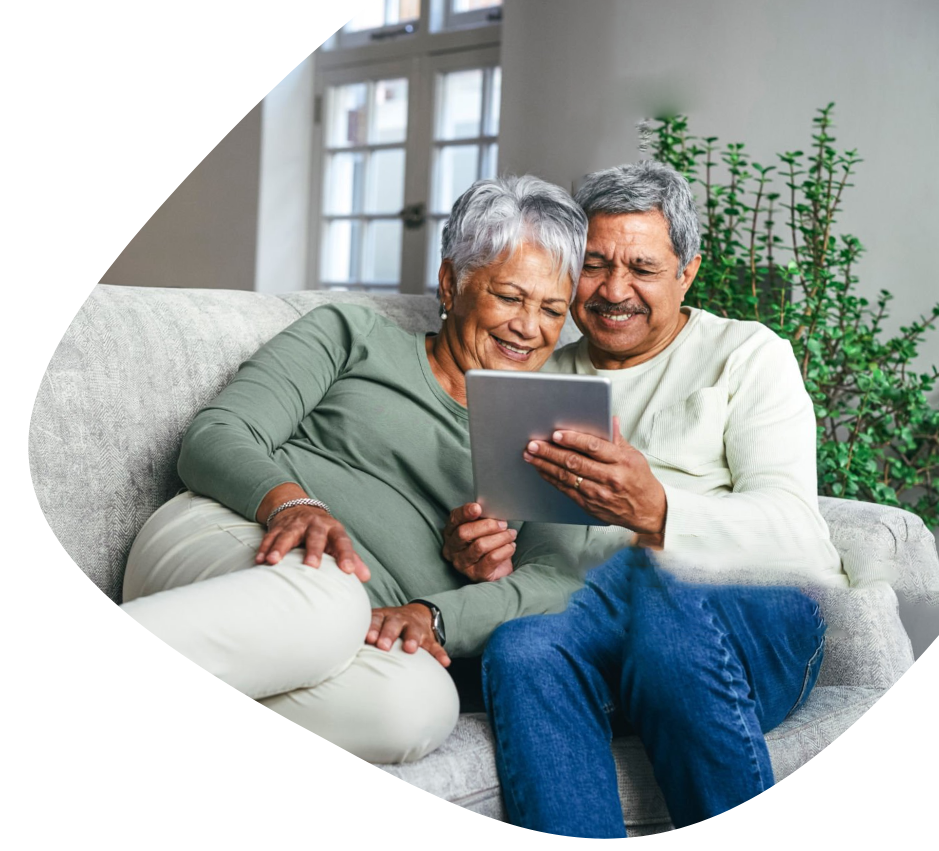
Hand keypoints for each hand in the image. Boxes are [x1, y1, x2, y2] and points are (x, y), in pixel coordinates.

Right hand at [256, 504, 370, 581]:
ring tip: (273, 562)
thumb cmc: (324, 532)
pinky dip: (264, 549)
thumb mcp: (338, 541)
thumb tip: (366, 577)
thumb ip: (352, 558)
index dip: (346, 555)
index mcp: (333, 529)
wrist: (299, 507)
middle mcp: (315, 525)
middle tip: (311, 566)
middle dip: (313, 550)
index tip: (348, 571)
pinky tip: (259, 561)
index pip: (342, 541)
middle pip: (315, 536)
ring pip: (287, 535)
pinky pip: (270, 537)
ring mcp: (295, 524)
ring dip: (279, 548)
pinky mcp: (278, 527)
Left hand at [367, 604, 450, 666]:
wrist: (415, 614)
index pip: (376, 620)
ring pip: (415, 632)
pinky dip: (440, 654)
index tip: (368, 638)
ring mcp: (415, 628)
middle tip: (383, 646)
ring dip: (413, 639)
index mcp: (384, 616)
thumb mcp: (375, 622)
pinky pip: (435, 646)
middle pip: (394, 624)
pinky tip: (445, 663)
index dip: (372, 628)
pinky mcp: (429, 637)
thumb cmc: (386, 624)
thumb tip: (335, 647)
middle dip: (388, 634)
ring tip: (411, 649)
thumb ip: (361, 632)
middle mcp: (399, 620)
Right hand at [442, 502, 516, 581]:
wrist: (499, 568)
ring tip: (511, 534)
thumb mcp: (483, 528)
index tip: (478, 508)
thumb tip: (492, 509)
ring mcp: (462, 564)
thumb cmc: (488, 542)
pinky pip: (492, 558)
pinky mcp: (476, 575)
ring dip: (500, 537)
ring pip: (480, 546)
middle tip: (503, 524)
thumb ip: (482, 518)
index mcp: (451, 533)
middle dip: (487, 526)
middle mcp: (452, 549)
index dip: (464, 512)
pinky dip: (505, 550)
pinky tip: (511, 546)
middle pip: (464, 533)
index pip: (454, 519)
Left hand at [523, 417, 667, 546]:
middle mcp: (610, 478)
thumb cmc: (639, 479)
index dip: (573, 440)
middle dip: (551, 452)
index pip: (594, 447)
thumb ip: (617, 438)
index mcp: (622, 461)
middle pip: (575, 462)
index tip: (556, 434)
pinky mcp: (590, 505)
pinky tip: (541, 470)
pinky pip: (566, 490)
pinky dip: (552, 479)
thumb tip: (609, 418)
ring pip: (566, 477)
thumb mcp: (634, 456)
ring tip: (531, 455)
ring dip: (545, 465)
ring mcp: (599, 494)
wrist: (648, 511)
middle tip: (533, 444)